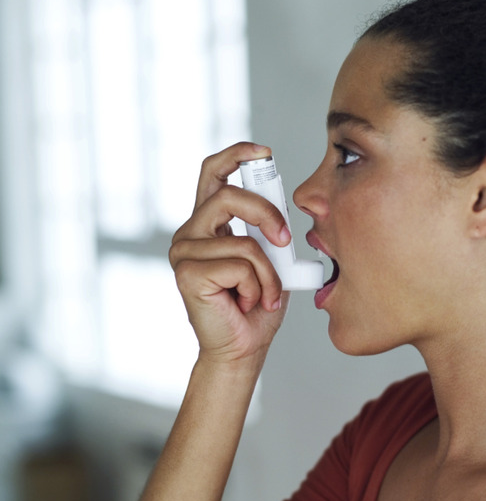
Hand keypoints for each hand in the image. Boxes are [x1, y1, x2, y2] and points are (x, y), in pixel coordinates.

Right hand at [169, 142, 290, 364]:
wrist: (244, 348)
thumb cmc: (256, 306)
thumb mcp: (271, 259)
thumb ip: (269, 231)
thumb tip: (282, 211)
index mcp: (210, 224)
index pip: (213, 174)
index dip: (235, 155)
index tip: (263, 152)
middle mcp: (191, 232)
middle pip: (229, 196)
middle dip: (267, 214)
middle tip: (286, 240)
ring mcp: (184, 252)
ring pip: (244, 241)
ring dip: (268, 273)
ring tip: (263, 294)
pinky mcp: (187, 273)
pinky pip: (240, 265)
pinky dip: (257, 286)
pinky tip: (247, 303)